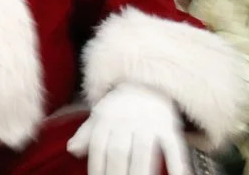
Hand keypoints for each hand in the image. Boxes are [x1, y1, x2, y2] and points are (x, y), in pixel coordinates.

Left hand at [67, 83, 189, 174]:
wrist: (147, 83)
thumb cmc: (120, 106)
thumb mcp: (99, 115)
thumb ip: (86, 134)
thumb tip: (72, 149)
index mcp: (107, 118)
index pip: (98, 147)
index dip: (97, 167)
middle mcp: (126, 121)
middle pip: (119, 152)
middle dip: (116, 174)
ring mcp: (149, 124)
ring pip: (144, 152)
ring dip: (141, 173)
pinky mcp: (169, 128)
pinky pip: (174, 148)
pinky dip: (177, 165)